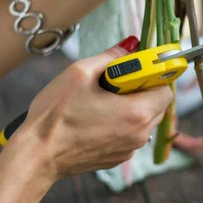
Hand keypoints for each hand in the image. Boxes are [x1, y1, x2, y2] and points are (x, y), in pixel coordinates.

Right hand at [8, 36, 172, 181]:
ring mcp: (129, 149)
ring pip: (144, 121)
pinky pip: (130, 135)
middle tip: (117, 82)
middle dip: (142, 90)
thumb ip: (112, 57)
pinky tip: (97, 118)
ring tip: (104, 100)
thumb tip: (131, 45)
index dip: (154, 76)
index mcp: (137, 113)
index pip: (166, 89)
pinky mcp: (118, 158)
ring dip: (132, 107)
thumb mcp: (80, 73)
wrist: (36, 156)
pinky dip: (122, 124)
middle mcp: (140, 134)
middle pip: (157, 105)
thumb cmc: (55, 116)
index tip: (138, 70)